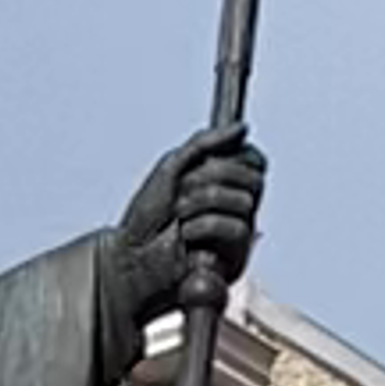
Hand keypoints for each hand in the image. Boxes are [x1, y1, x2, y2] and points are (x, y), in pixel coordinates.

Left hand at [108, 124, 264, 340]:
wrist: (131, 255)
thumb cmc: (146, 217)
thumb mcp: (172, 166)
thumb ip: (205, 143)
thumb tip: (241, 128)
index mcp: (225, 183)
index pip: (253, 160)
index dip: (232, 159)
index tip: (204, 163)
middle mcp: (235, 206)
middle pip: (250, 178)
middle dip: (207, 180)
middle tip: (180, 195)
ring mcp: (236, 232)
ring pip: (241, 202)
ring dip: (199, 204)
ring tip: (178, 218)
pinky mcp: (233, 257)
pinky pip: (235, 228)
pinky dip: (203, 228)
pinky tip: (186, 237)